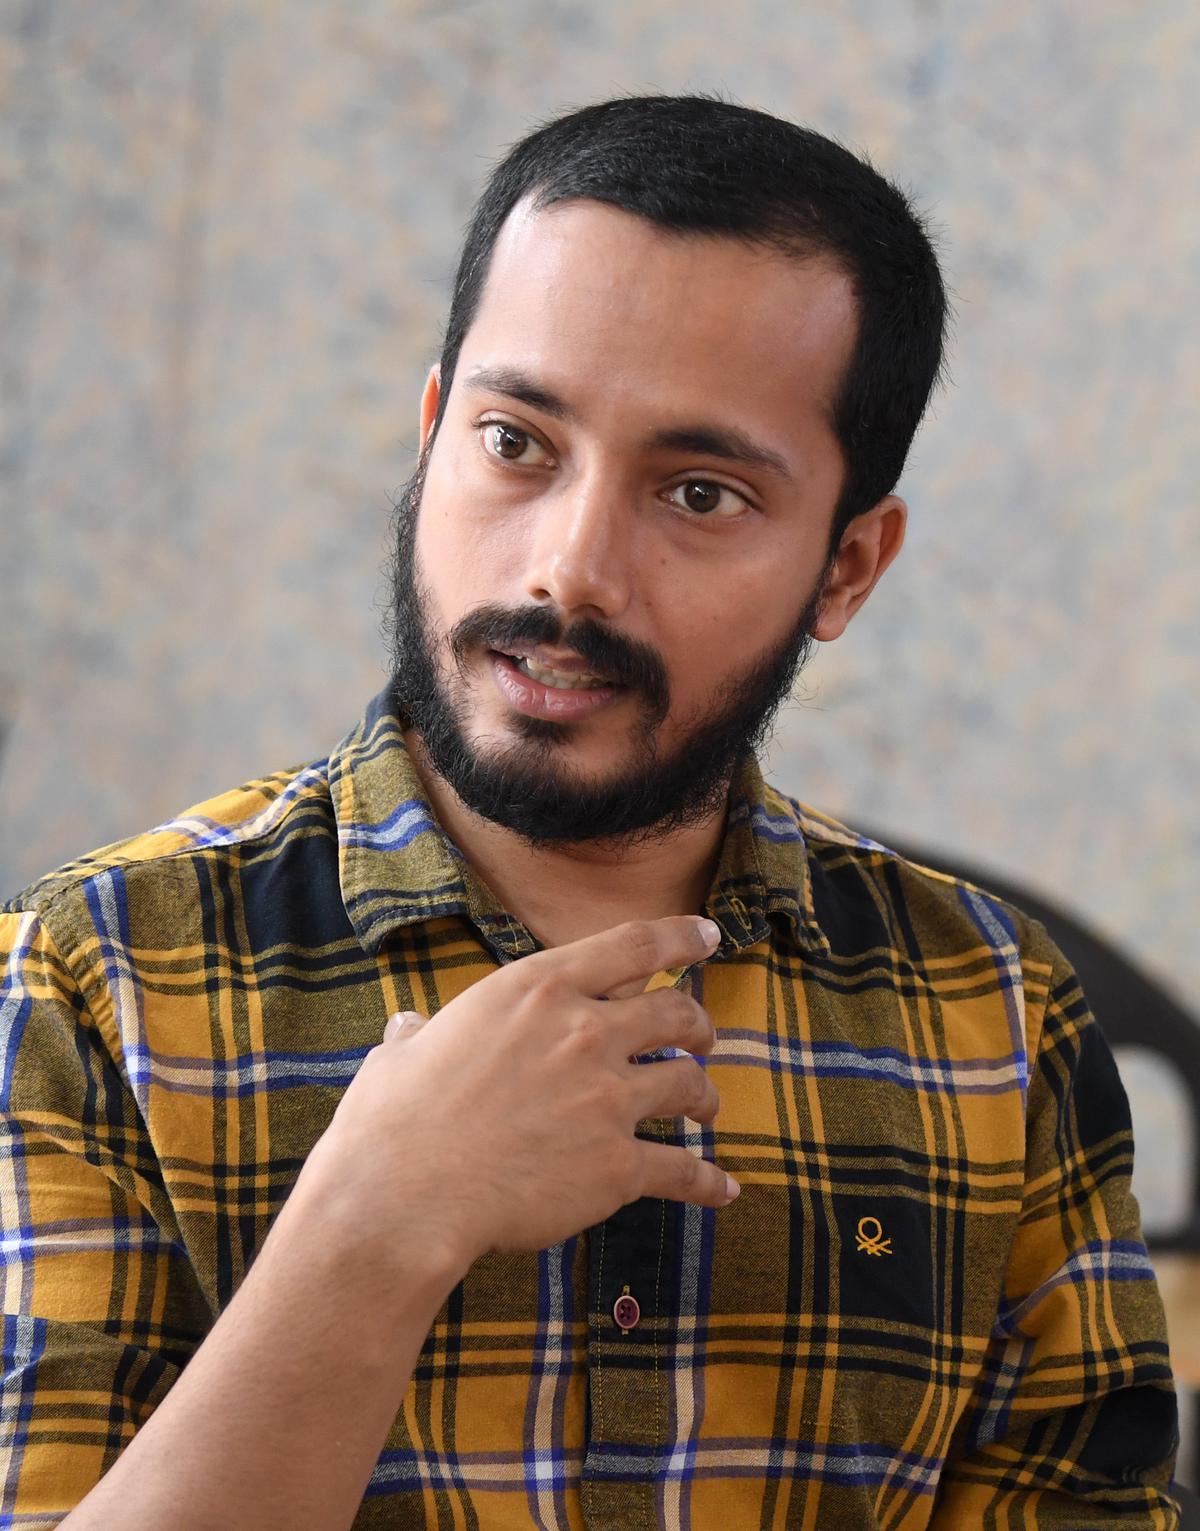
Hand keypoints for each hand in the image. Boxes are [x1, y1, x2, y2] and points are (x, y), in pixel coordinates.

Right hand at [317, 916, 736, 1272]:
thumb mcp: (404, 1051)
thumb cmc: (393, 1119)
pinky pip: (682, 1169)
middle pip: (674, 1012)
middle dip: (697, 1023)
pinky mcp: (617, 1166)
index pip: (632, 946)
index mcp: (537, 988)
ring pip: (687, 1084)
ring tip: (707, 1107)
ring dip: (703, 1095)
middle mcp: (584, 1032)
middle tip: (703, 1036)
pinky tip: (723, 1188)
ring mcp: (607, 1098)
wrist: (403, 1195)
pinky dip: (707, 1180)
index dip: (679, 937)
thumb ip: (420, 1033)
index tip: (707, 934)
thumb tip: (407, 1028)